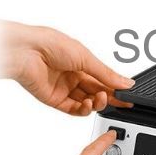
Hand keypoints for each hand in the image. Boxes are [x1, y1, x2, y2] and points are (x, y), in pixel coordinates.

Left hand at [0, 20, 133, 114]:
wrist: (26, 52)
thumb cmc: (50, 44)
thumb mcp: (86, 58)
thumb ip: (107, 74)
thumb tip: (126, 82)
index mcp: (82, 62)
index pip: (104, 79)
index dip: (116, 88)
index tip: (129, 95)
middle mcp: (73, 76)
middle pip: (97, 92)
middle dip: (109, 97)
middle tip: (120, 101)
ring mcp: (64, 88)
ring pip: (87, 102)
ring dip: (97, 103)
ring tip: (100, 98)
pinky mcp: (55, 100)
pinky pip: (73, 109)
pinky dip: (83, 110)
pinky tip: (88, 105)